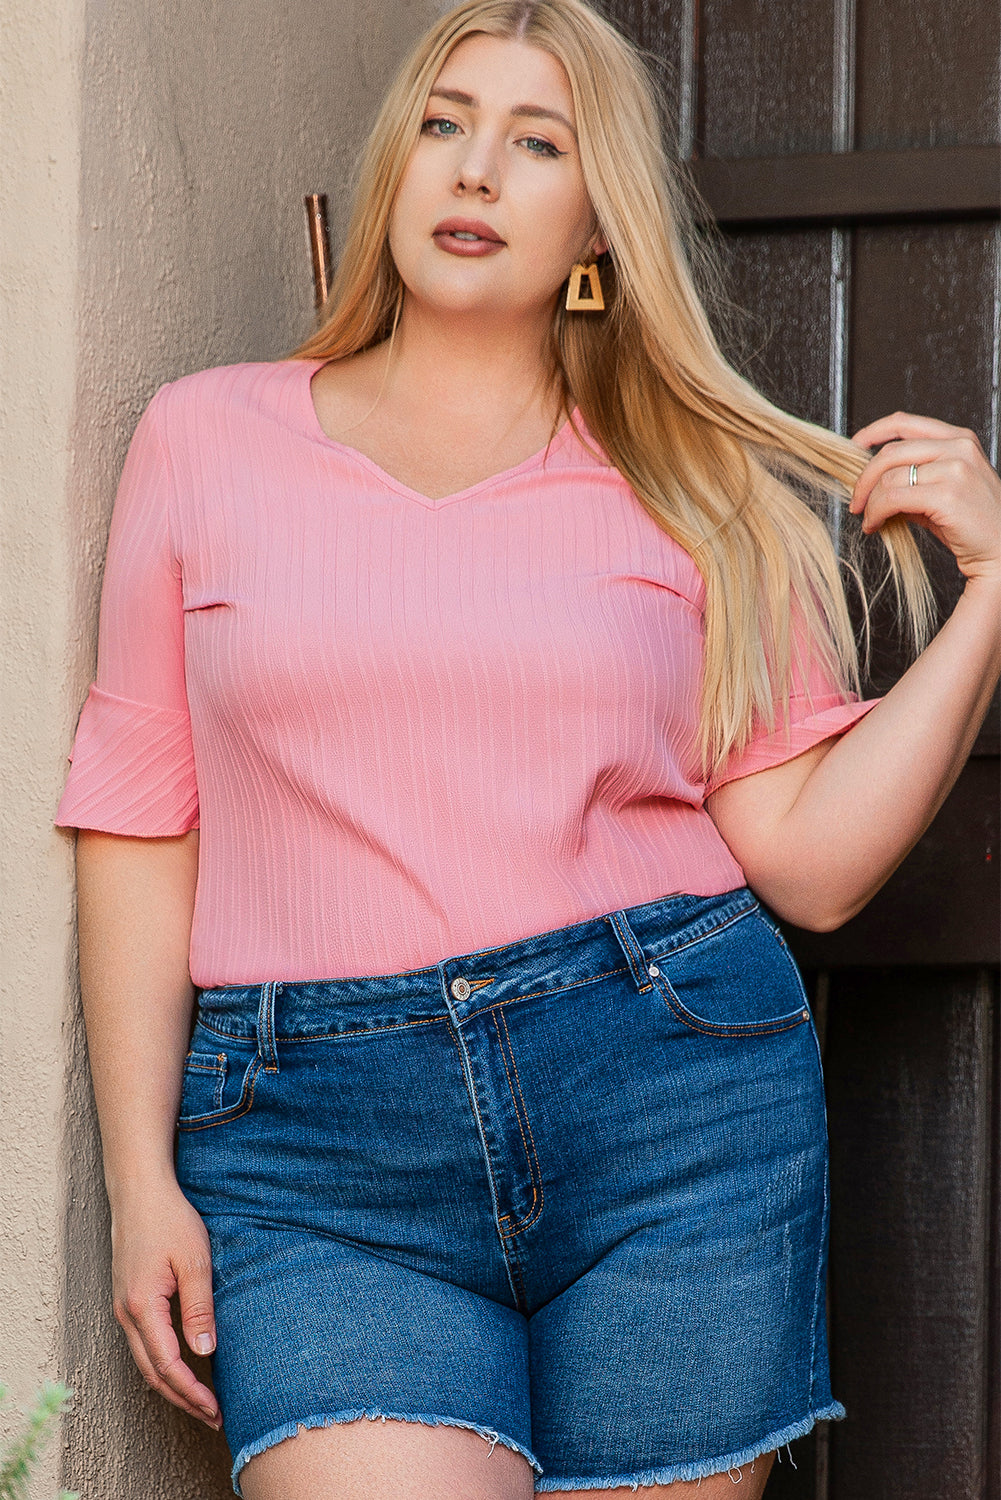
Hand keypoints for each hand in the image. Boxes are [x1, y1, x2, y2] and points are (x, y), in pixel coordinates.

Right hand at [110, 1180, 221, 1429]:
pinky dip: (162, 1366)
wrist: (139, 1192)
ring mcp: (123, 1308)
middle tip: (213, 1416)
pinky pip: (143, 1345)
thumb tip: (204, 1352)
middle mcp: (126, 1314)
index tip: (215, 1409)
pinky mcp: (128, 1301)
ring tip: (201, 1402)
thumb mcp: (194, 1260)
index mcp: (142, 1307)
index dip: (191, 1392)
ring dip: (172, 1386)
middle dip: (183, 1399)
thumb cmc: (170, 1220)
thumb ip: (198, 1307)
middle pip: (152, 1373)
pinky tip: (183, 1369)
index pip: (167, 1365)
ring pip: (145, 1363)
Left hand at [849, 412, 1000, 585]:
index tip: (855, 445)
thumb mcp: (943, 490)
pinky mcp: (947, 495)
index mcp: (959, 440)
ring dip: (870, 503)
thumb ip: (913, 479)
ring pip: (889, 478)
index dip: (873, 432)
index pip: (905, 423)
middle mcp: (958, 448)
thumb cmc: (973, 525)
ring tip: (869, 519)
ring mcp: (955, 469)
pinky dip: (876, 513)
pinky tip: (875, 525)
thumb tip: (874, 482)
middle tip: (856, 501)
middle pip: (890, 452)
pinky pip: (893, 499)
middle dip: (864, 479)